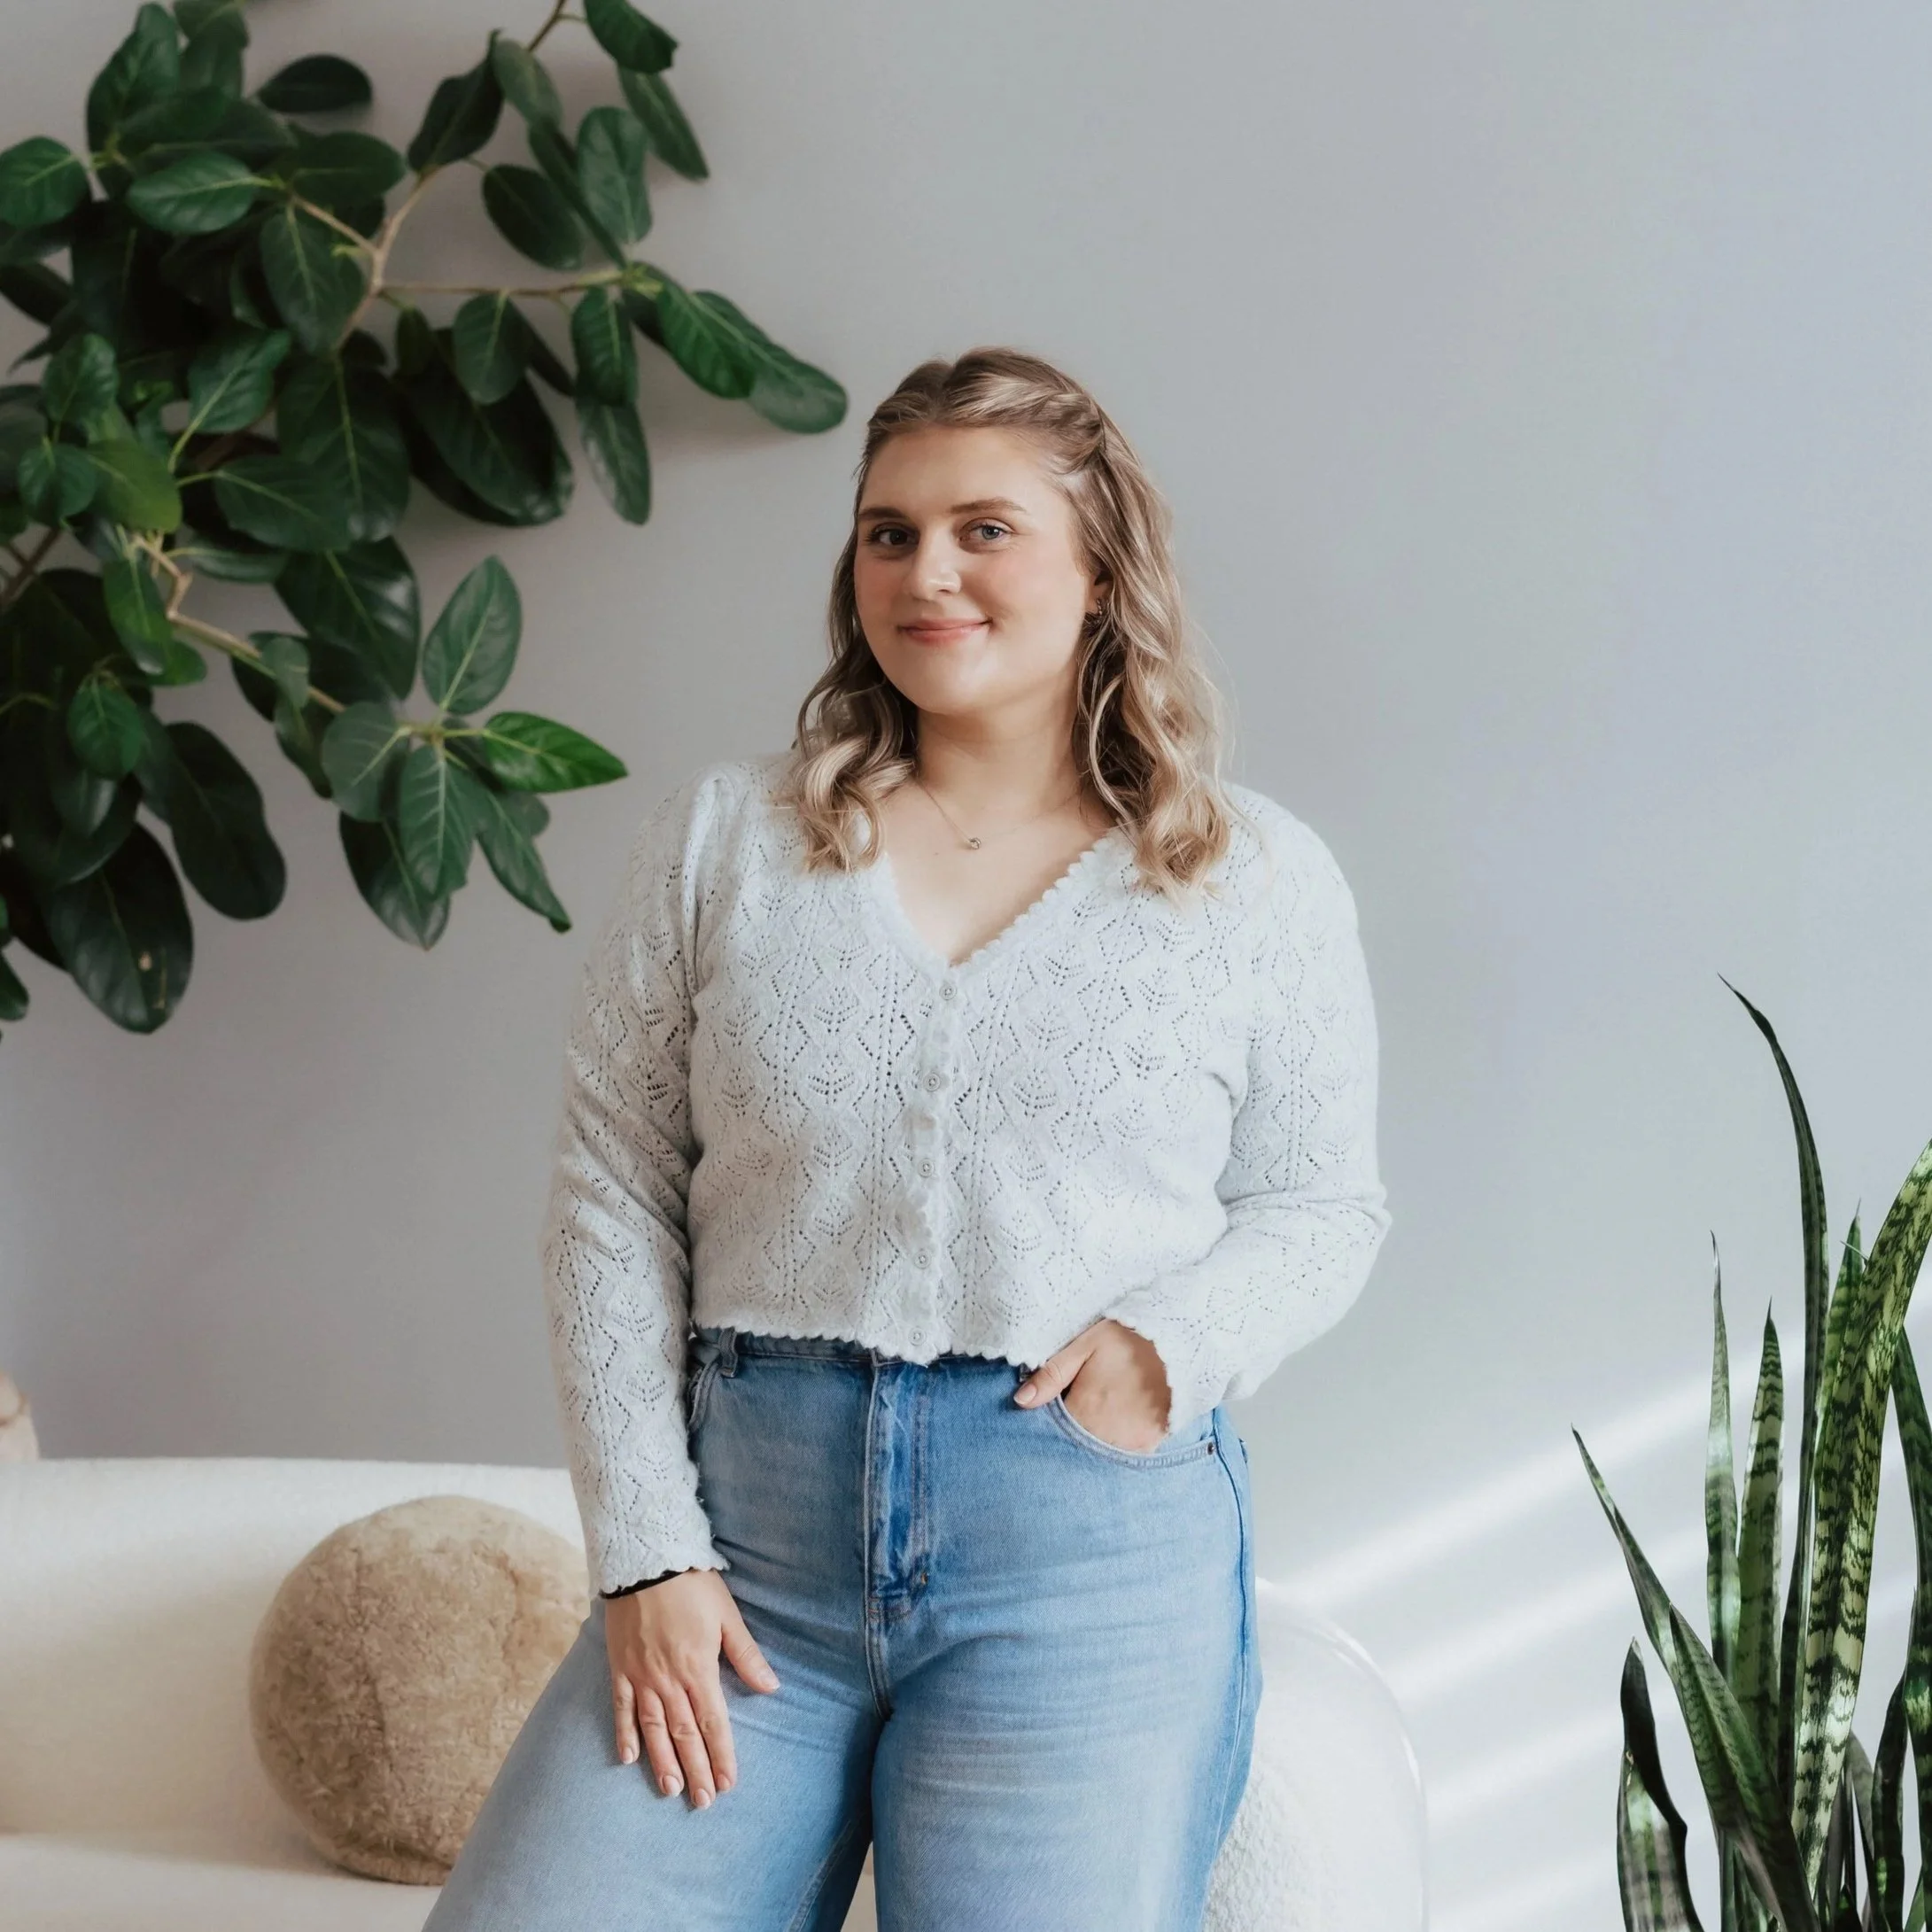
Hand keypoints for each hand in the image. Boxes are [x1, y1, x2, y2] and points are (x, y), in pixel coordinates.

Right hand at [604, 1569, 779, 1806]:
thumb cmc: (693, 1585)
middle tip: (703, 1801)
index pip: (713, 1721)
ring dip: (663, 1761)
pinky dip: (625, 1733)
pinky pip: (621, 1708)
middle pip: (684, 1733)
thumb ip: (747, 1655)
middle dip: (696, 1768)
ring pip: (653, 1728)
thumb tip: (772, 1688)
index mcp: (698, 1667)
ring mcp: (641, 1676)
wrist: (645, 1560)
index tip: (728, 1783)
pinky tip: (629, 1758)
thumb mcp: (727, 1616)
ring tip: (672, 1789)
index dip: (722, 1754)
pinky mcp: (620, 1668)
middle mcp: (668, 1679)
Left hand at [1013, 1318, 1174, 1452]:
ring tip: (1102, 1417)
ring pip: (1099, 1453)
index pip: (1054, 1432)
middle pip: (1076, 1446)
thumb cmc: (1127, 1339)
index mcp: (1083, 1410)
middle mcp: (1104, 1434)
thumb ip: (1051, 1375)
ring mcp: (1128, 1443)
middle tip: (1085, 1409)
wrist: (1179, 1342)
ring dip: (1095, 1441)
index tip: (1061, 1407)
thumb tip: (1019, 1401)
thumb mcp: (1084, 1347)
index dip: (1052, 1423)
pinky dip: (1118, 1445)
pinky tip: (1119, 1425)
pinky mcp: (1149, 1445)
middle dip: (1072, 1435)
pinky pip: (1125, 1456)